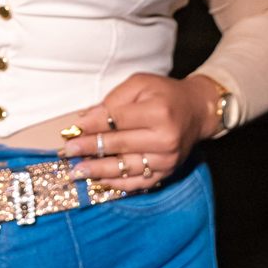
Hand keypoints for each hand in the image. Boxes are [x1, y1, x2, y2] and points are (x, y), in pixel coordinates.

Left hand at [59, 73, 217, 193]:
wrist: (197, 111)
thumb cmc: (164, 94)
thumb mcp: (140, 84)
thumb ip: (113, 100)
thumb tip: (86, 119)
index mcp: (158, 112)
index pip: (117, 121)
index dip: (92, 126)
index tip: (72, 130)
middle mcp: (165, 138)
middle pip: (119, 145)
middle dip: (90, 149)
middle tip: (69, 152)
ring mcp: (167, 159)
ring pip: (126, 168)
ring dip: (99, 171)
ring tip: (78, 172)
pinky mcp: (167, 172)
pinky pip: (138, 182)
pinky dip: (117, 183)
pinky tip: (99, 182)